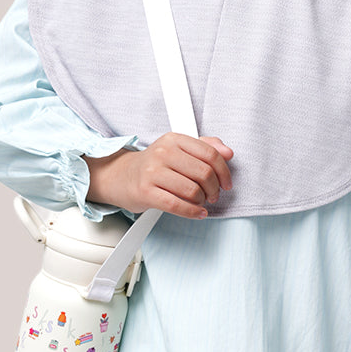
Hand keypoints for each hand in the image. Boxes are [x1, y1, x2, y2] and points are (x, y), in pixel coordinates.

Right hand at [85, 133, 233, 218]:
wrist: (122, 176)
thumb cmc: (154, 166)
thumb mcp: (178, 149)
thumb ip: (205, 147)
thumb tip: (228, 152)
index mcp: (174, 139)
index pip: (210, 154)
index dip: (224, 172)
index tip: (226, 183)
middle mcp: (163, 153)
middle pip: (204, 173)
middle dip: (214, 189)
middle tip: (213, 195)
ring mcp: (153, 172)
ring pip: (192, 190)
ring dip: (202, 201)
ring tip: (200, 202)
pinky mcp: (146, 192)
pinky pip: (177, 205)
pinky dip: (192, 212)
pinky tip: (198, 212)